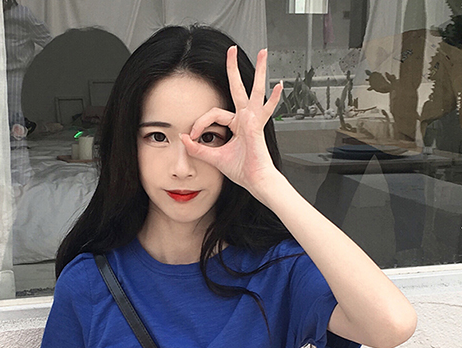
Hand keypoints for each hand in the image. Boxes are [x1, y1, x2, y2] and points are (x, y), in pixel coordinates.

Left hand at [180, 46, 283, 195]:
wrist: (256, 182)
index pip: (214, 114)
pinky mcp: (257, 128)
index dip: (201, 123)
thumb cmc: (242, 171)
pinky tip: (278, 87)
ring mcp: (254, 121)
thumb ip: (198, 149)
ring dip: (259, 72)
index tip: (192, 135)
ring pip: (256, 91)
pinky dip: (273, 100)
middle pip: (238, 88)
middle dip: (233, 69)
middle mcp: (246, 119)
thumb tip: (183, 139)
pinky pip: (265, 111)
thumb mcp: (214, 157)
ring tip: (263, 54)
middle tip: (232, 50)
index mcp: (237, 124)